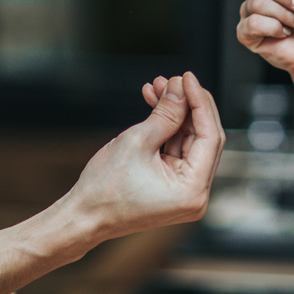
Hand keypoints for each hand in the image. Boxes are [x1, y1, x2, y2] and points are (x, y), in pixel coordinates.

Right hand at [66, 73, 223, 239]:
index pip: (210, 137)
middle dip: (187, 105)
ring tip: (156, 88)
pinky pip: (178, 150)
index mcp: (193, 190)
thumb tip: (181, 88)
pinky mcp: (174, 186)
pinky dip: (167, 129)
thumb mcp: (138, 141)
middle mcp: (196, 194)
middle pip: (203, 138)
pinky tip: (155, 105)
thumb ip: (166, 113)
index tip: (188, 77)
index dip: (200, 102)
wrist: (83, 216)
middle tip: (172, 80)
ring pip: (189, 140)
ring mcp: (186, 191)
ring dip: (175, 113)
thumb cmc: (105, 189)